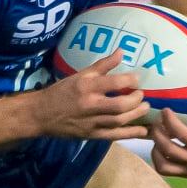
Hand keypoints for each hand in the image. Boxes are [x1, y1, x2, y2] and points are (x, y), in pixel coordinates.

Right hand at [29, 49, 146, 139]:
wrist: (42, 114)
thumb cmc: (62, 91)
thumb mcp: (80, 75)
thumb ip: (102, 65)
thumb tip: (121, 52)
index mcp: (86, 87)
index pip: (112, 82)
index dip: (129, 80)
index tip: (137, 79)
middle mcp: (89, 105)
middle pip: (118, 105)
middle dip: (135, 100)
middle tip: (141, 94)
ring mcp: (91, 122)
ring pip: (118, 121)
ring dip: (136, 115)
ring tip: (145, 108)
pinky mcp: (92, 135)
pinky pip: (114, 136)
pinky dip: (130, 133)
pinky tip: (143, 130)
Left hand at [149, 87, 186, 176]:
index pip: (182, 134)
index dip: (170, 121)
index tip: (165, 110)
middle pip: (168, 149)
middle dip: (158, 133)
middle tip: (156, 120)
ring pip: (163, 164)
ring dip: (155, 148)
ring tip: (157, 134)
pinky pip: (165, 170)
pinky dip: (158, 158)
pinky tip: (159, 144)